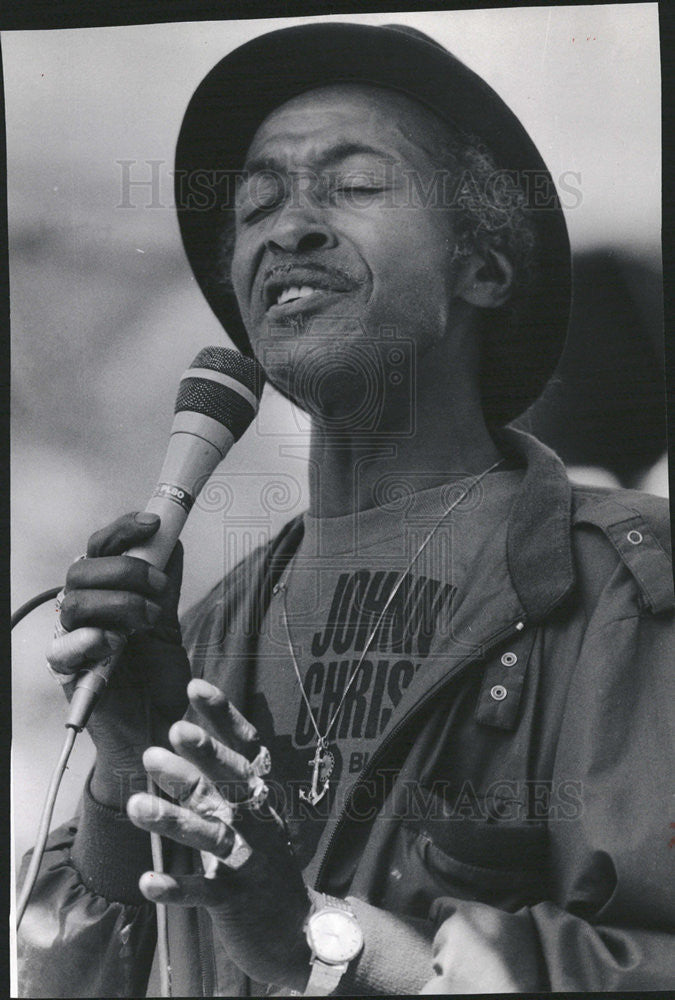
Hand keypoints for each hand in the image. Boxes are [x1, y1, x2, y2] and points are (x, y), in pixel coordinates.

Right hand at [46, 512, 190, 806]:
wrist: (157, 724)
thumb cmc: (157, 674)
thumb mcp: (168, 621)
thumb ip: (166, 585)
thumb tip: (172, 540)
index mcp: (104, 590)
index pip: (100, 547)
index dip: (124, 530)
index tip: (154, 523)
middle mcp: (83, 609)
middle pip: (83, 569)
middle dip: (127, 570)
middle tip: (160, 587)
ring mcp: (72, 638)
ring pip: (75, 601)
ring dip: (119, 603)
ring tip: (150, 621)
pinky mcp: (67, 671)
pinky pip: (61, 647)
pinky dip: (88, 638)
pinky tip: (113, 641)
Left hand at [127, 678, 311, 991]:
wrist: (293, 928)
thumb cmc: (261, 858)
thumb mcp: (245, 813)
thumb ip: (215, 779)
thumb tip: (185, 732)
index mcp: (259, 795)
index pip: (245, 747)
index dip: (223, 717)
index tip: (196, 686)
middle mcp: (258, 819)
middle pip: (231, 783)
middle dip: (203, 758)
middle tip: (172, 732)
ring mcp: (249, 859)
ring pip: (212, 833)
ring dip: (175, 819)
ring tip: (137, 805)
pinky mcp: (235, 899)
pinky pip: (204, 891)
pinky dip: (177, 887)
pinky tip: (147, 881)